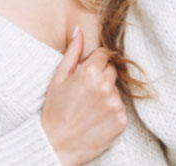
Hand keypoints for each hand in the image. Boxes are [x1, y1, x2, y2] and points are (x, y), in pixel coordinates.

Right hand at [41, 28, 127, 165]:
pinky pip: (120, 107)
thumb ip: (73, 52)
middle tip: (84, 92)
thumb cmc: (54, 110)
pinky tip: (96, 118)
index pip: (103, 55)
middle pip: (111, 70)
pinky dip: (111, 111)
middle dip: (101, 76)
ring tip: (88, 107)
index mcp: (90, 72)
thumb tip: (79, 30)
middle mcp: (106, 86)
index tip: (85, 73)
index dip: (93, 62)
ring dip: (106, 94)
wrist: (56, 145)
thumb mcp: (58, 78)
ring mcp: (115, 104)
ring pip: (115, 89)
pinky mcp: (121, 121)